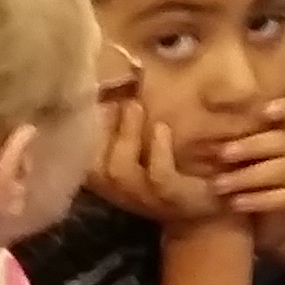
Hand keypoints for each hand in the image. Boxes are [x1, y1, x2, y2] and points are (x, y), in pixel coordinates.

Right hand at [89, 99, 223, 228]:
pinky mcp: (172, 198)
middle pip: (91, 164)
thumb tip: (114, 79)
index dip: (76, 126)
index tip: (86, 95)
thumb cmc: (168, 164)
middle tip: (111, 98)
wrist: (208, 204)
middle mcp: (116, 189)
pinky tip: (161, 128)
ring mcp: (142, 197)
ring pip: (119, 171)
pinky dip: (158, 151)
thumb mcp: (140, 141)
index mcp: (103, 173)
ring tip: (134, 106)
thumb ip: (122, 118)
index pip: (77, 152)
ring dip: (126, 136)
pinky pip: (158, 176)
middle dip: (97, 130)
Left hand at [207, 109, 284, 241]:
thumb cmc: (231, 183)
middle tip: (220, 155)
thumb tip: (165, 127)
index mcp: (273, 133)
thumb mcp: (216, 161)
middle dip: (252, 146)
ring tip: (218, 186)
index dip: (284, 108)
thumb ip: (203, 143)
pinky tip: (235, 204)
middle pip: (284, 140)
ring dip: (249, 176)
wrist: (254, 225)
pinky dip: (260, 200)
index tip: (263, 112)